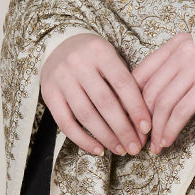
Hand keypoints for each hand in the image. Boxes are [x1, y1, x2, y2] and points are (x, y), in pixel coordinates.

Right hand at [40, 33, 151, 156]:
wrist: (58, 45)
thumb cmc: (93, 56)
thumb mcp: (111, 57)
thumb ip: (124, 82)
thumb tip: (141, 120)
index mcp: (100, 51)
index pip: (123, 83)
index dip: (136, 108)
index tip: (146, 128)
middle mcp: (78, 64)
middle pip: (104, 102)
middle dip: (123, 129)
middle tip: (135, 147)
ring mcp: (61, 79)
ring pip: (86, 115)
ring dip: (106, 137)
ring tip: (120, 149)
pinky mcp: (48, 94)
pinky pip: (65, 123)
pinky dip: (82, 139)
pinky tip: (98, 149)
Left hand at [131, 32, 194, 154]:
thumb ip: (173, 68)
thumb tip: (147, 101)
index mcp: (175, 43)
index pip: (140, 73)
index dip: (130, 100)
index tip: (128, 120)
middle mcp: (182, 53)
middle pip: (148, 91)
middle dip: (140, 120)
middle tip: (138, 139)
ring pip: (162, 104)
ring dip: (155, 130)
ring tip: (154, 146)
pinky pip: (180, 111)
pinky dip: (170, 129)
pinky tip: (167, 141)